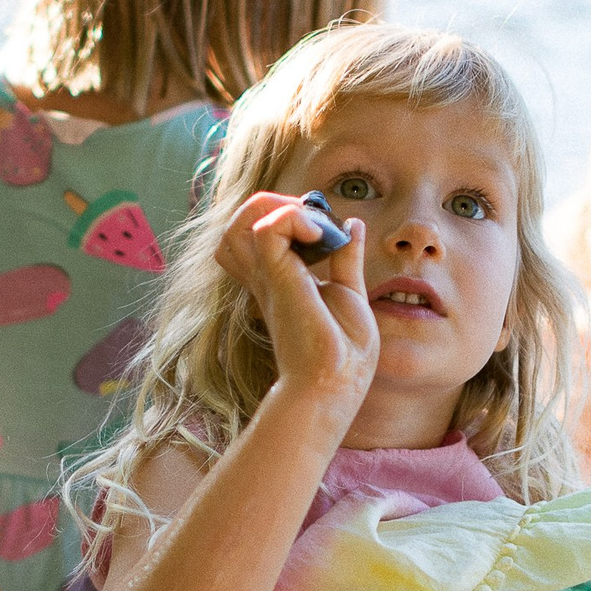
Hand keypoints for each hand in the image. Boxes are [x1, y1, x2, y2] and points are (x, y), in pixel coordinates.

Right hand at [214, 191, 376, 410]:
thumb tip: (352, 223)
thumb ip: (346, 258)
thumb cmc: (343, 354)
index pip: (253, 235)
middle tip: (314, 222)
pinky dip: (294, 218)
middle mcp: (266, 277)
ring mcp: (268, 277)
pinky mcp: (277, 279)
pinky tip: (319, 235)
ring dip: (276, 208)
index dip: (284, 215)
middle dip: (274, 205)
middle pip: (238, 225)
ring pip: (242, 221)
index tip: (325, 229)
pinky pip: (269, 227)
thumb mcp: (349, 292)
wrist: (334, 384)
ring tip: (310, 225)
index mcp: (278, 280)